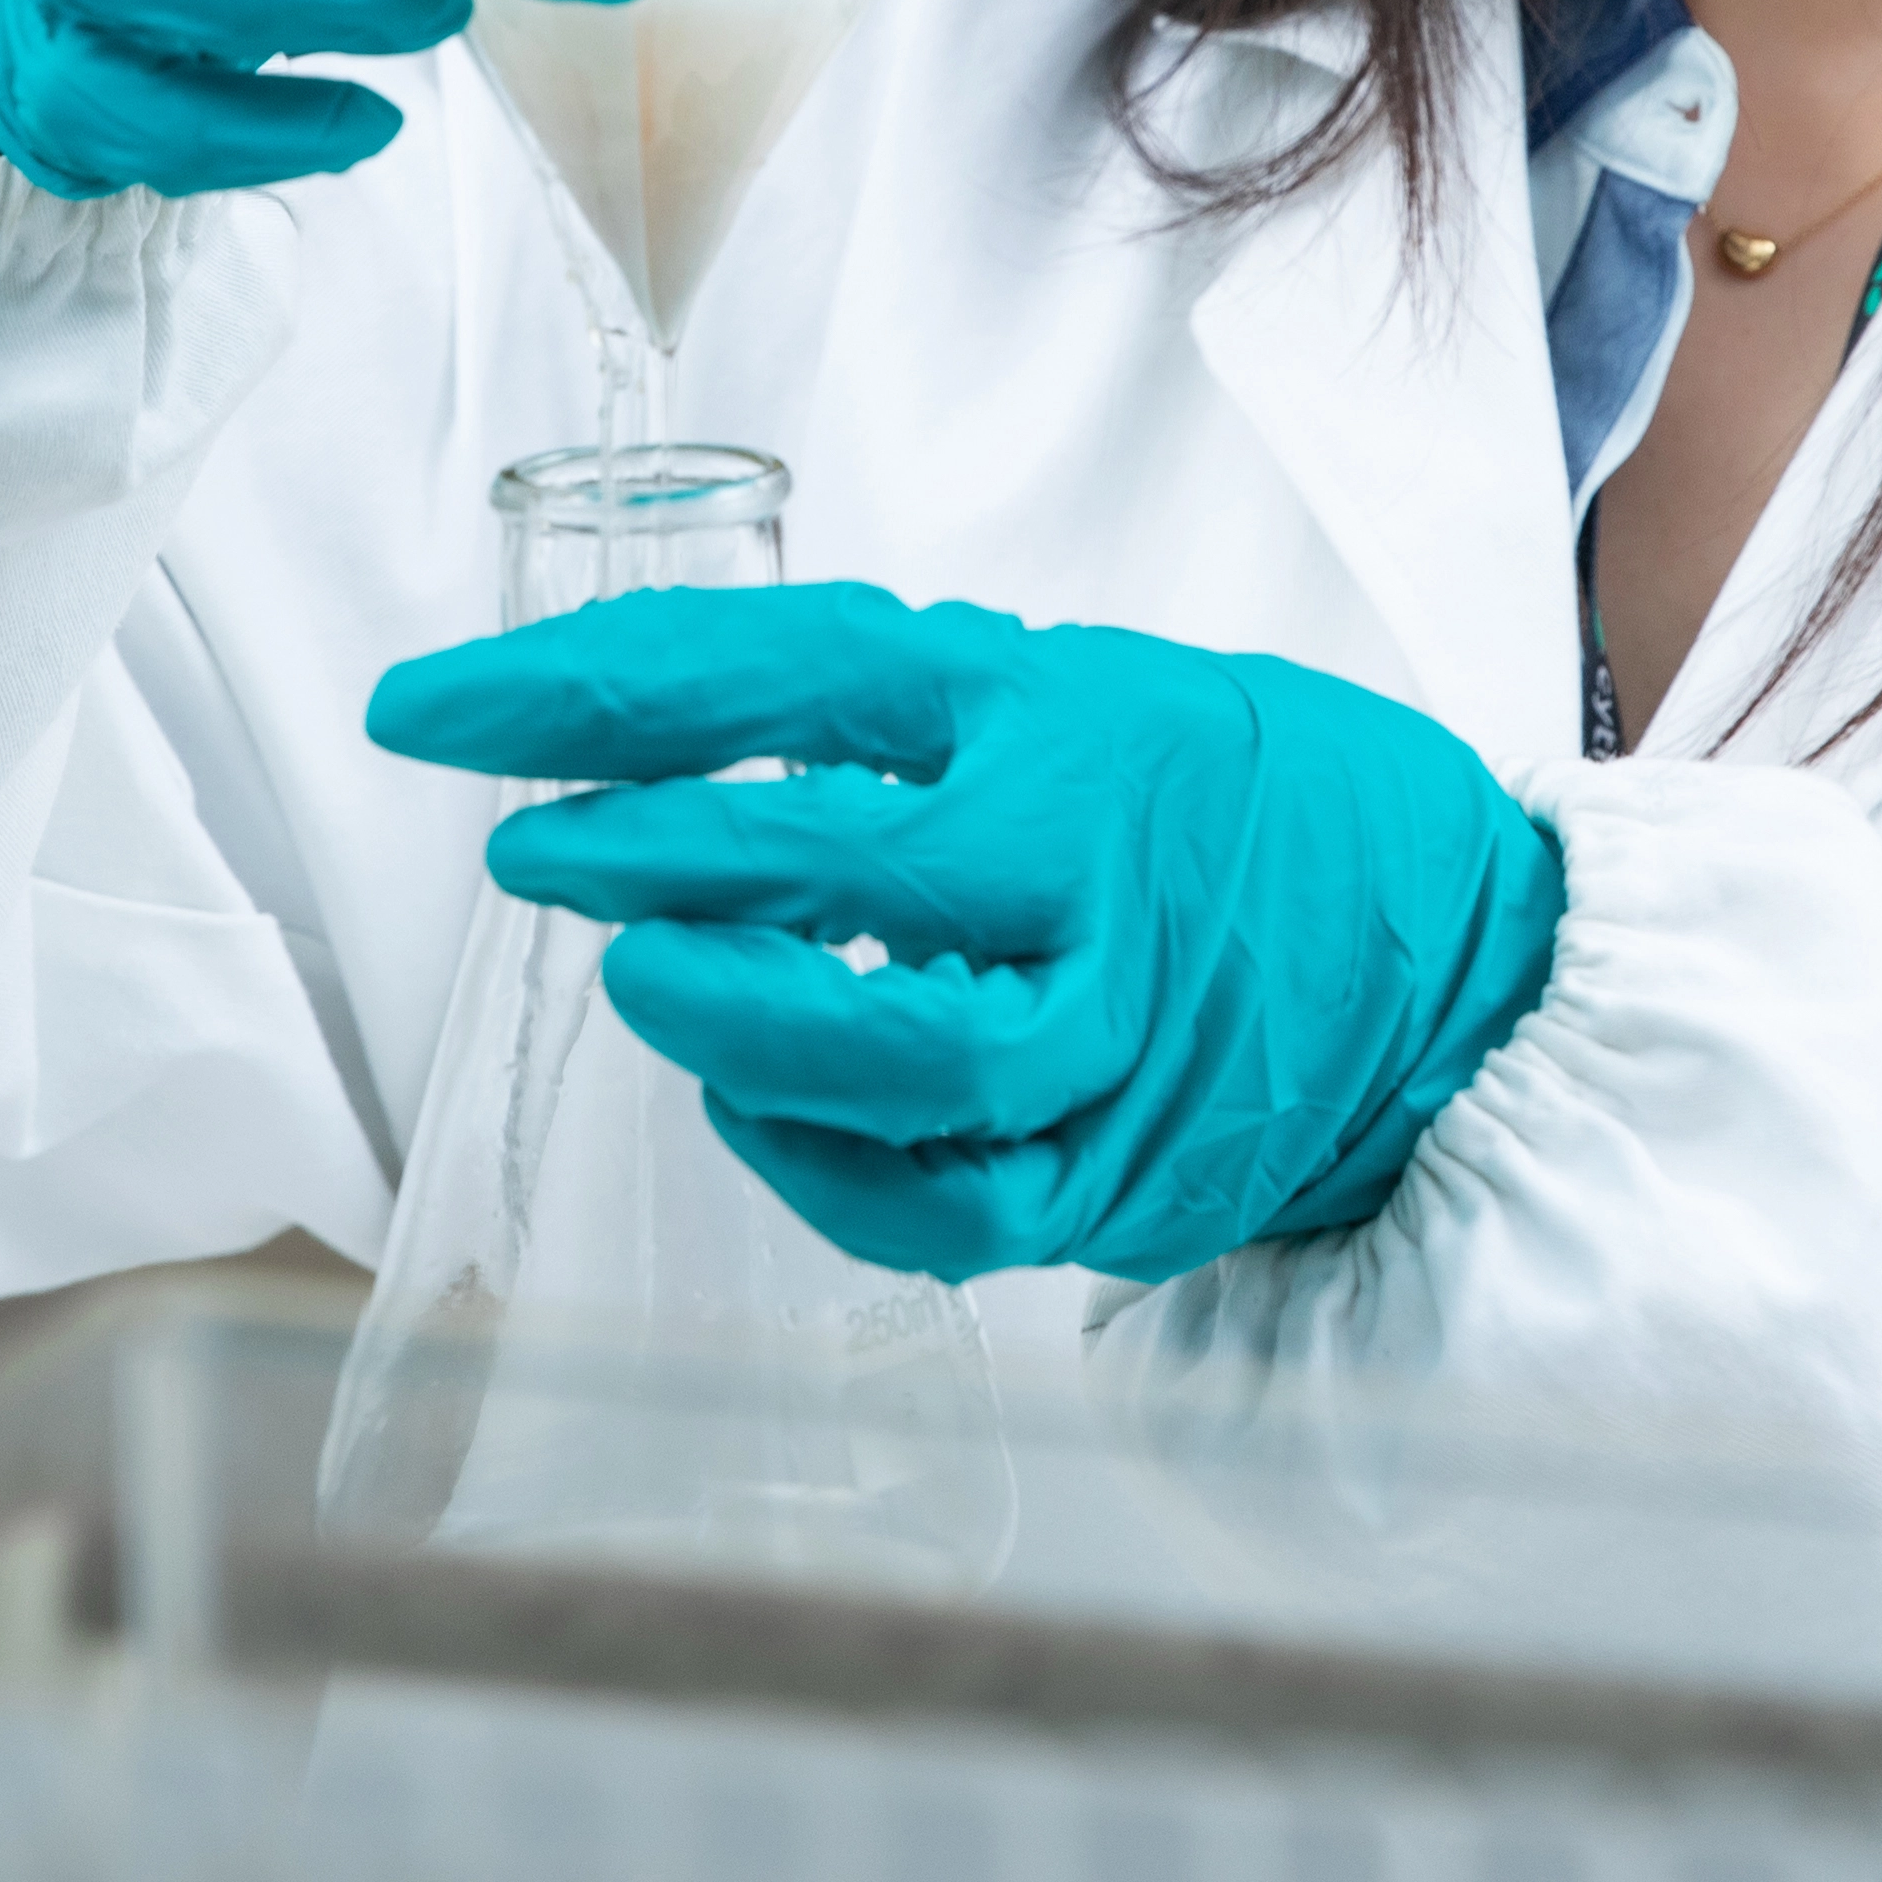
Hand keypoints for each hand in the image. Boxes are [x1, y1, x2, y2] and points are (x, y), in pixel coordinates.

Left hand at [365, 583, 1566, 1284]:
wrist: (1451, 944)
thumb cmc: (1207, 802)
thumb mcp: (1056, 692)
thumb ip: (875, 718)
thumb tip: (628, 735)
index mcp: (1047, 707)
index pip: (780, 674)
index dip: (584, 690)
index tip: (431, 714)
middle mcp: (1089, 859)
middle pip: (849, 866)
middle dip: (653, 859)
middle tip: (533, 852)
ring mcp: (1120, 1026)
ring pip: (916, 1064)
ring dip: (746, 1032)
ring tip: (646, 993)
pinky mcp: (1128, 1168)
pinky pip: (949, 1206)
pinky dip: (822, 1170)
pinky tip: (748, 1113)